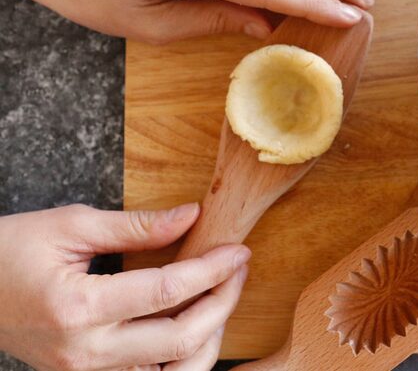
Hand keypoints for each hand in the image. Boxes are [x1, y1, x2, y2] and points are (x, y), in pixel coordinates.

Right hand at [0, 203, 249, 369]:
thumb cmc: (10, 251)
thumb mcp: (72, 225)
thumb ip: (137, 226)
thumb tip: (193, 216)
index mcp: (80, 308)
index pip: (169, 291)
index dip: (213, 270)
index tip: (239, 251)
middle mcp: (85, 353)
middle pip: (180, 339)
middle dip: (223, 303)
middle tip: (239, 270)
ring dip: (208, 338)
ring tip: (221, 299)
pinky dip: (179, 360)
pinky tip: (193, 329)